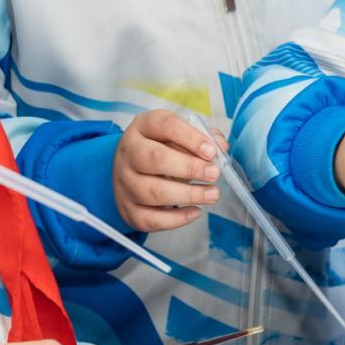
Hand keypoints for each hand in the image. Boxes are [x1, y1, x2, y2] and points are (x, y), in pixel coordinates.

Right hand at [113, 109, 222, 232]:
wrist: (131, 169)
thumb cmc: (162, 148)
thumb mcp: (179, 135)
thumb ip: (201, 137)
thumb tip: (220, 147)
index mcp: (143, 127)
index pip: (165, 125)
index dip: (190, 138)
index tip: (212, 152)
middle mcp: (128, 153)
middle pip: (154, 159)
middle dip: (189, 167)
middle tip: (214, 174)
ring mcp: (124, 183)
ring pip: (152, 192)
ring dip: (187, 195)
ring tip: (212, 194)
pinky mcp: (127, 209)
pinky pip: (149, 218)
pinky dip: (175, 219)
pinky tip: (195, 212)